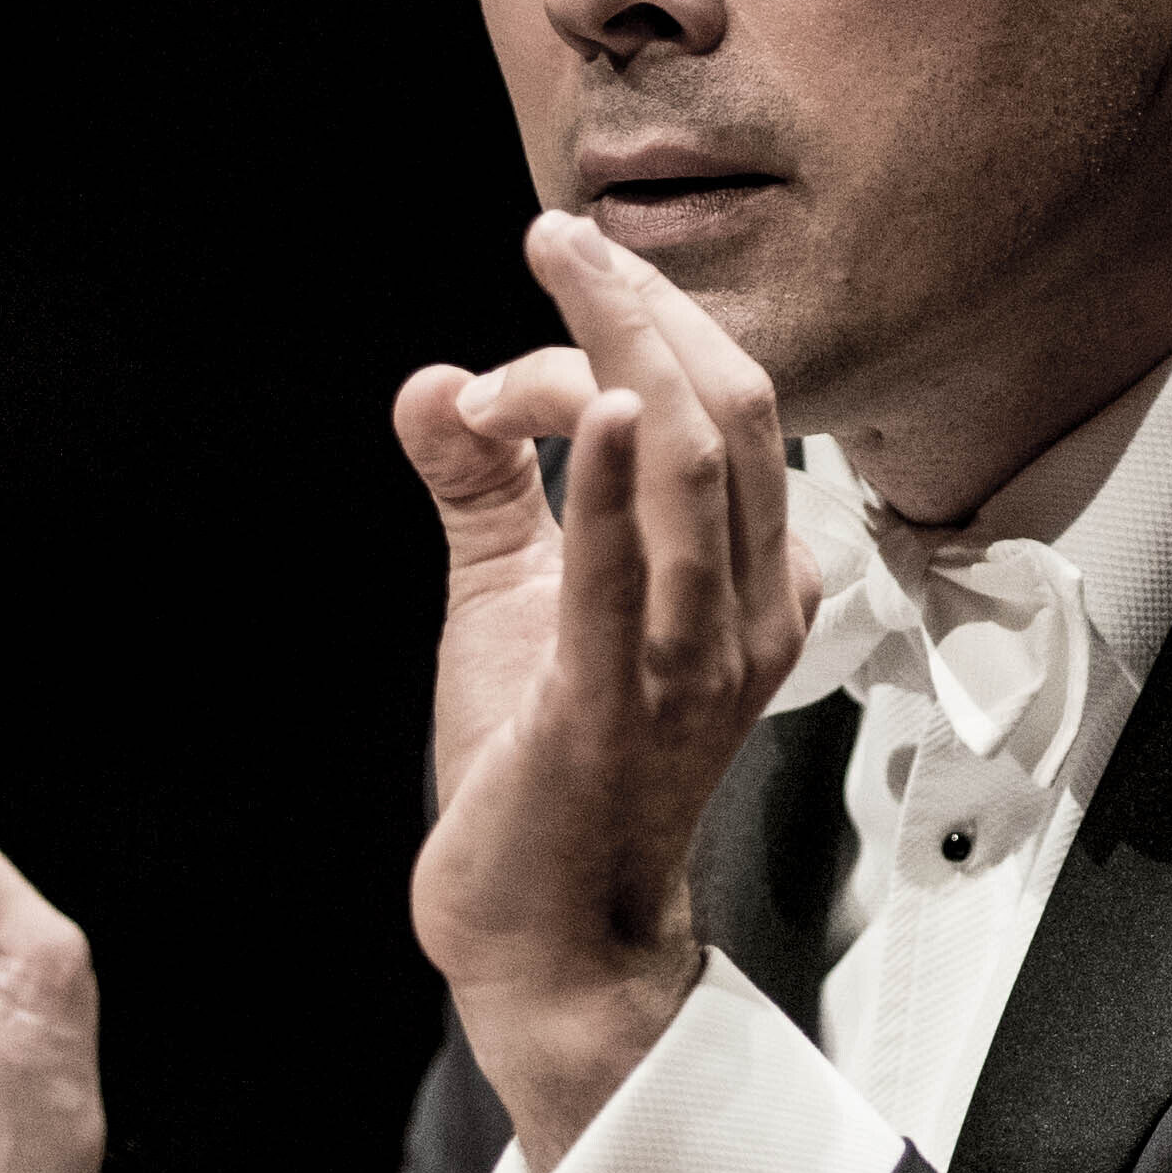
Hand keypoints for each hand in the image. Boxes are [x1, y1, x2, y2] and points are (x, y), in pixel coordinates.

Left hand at [395, 215, 811, 1170]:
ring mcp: (695, 661)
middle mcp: (745, 611)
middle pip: (728, 407)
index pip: (713, 411)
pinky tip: (594, 400)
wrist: (546, 936)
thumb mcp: (511, 604)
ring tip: (559, 264)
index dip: (624, 340)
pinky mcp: (620, 705)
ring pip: (698, 462)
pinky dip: (617, 483)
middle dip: (642, 301)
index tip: (513, 345)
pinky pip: (635, 578)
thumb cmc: (539, 778)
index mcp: (746, 581)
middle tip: (555, 236)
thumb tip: (425, 385)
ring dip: (621, 345)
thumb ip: (484, 494)